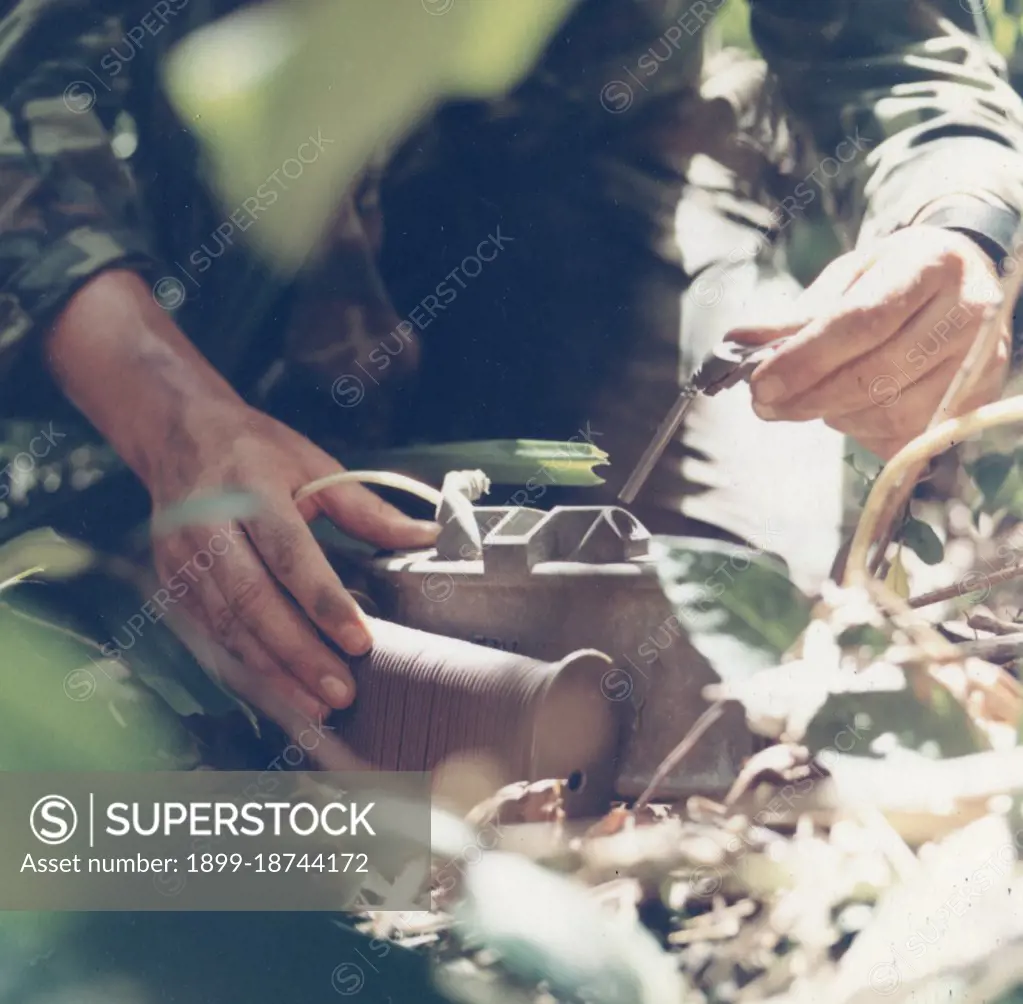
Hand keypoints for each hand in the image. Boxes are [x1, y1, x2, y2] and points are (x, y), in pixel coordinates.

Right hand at [143, 399, 437, 725]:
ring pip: (226, 628)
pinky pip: (209, 637)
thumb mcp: (314, 465)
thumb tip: (424, 537)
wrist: (178, 437)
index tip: (359, 641)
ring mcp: (182, 559)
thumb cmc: (255, 451)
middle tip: (340, 691)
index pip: (289, 554)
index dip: (324, 602)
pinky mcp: (171, 584)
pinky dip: (245, 668)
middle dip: (298, 653)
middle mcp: (207, 527)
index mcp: (249, 489)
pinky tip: (278, 693)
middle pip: (252, 601)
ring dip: (272, 673)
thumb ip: (366, 510)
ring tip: (315, 706)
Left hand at [727, 226, 1009, 458]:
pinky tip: (848, 409)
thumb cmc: (892, 279)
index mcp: (930, 265)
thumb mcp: (846, 278)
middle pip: (875, 375)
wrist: (958, 283)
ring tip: (811, 398)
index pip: (861, 322)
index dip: (805, 359)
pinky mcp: (975, 403)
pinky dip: (863, 430)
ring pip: (889, 413)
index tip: (758, 384)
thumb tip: (738, 341)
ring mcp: (979, 363)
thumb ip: (797, 314)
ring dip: (833, 414)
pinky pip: (904, 436)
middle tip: (763, 405)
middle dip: (807, 397)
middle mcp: (967, 314)